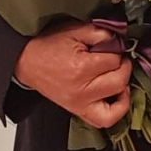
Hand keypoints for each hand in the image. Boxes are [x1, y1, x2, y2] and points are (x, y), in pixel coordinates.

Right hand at [14, 21, 132, 128]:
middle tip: (117, 58)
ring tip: (119, 77)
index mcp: (81, 68)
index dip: (118, 49)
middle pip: (119, 82)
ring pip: (117, 107)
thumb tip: (120, 40)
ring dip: (123, 91)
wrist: (27, 61)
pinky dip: (116, 110)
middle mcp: (82, 91)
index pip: (114, 60)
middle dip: (123, 66)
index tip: (113, 45)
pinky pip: (103, 121)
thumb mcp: (75, 30)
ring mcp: (80, 105)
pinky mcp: (78, 111)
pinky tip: (116, 95)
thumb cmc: (49, 45)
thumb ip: (100, 33)